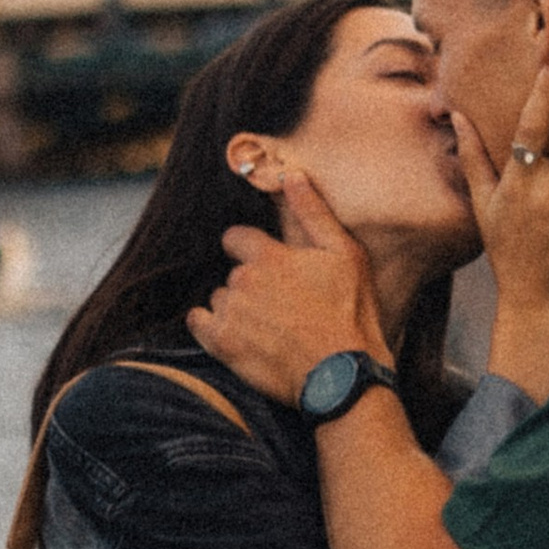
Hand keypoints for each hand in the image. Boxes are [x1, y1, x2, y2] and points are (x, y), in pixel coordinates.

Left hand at [188, 167, 384, 401]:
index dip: (249, 249)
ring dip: (235, 308)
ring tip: (267, 327)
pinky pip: (198, 324)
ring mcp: (230, 313)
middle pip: (232, 274)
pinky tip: (235, 334)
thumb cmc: (350, 313)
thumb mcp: (344, 254)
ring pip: (219, 299)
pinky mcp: (223, 344)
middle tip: (281, 306)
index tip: (267, 266)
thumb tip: (290, 174)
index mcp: (268, 255)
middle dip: (250, 285)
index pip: (235, 238)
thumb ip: (312, 213)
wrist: (342, 373)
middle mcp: (242, 280)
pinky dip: (210, 326)